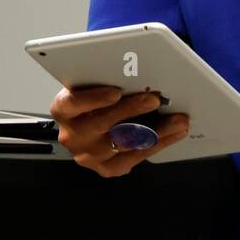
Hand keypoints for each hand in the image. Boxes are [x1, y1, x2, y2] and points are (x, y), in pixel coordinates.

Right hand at [49, 85, 190, 177]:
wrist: (91, 124)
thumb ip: (104, 79)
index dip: (94, 98)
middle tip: (155, 99)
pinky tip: (172, 133)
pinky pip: (134, 158)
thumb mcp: (91, 85)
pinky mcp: (106, 169)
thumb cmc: (96, 99)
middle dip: (132, 110)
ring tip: (176, 120)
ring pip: (124, 143)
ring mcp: (88, 156)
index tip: (116, 91)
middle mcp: (72, 136)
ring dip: (155, 131)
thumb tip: (135, 71)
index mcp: (63, 110)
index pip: (72, 103)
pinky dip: (157, 144)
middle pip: (102, 124)